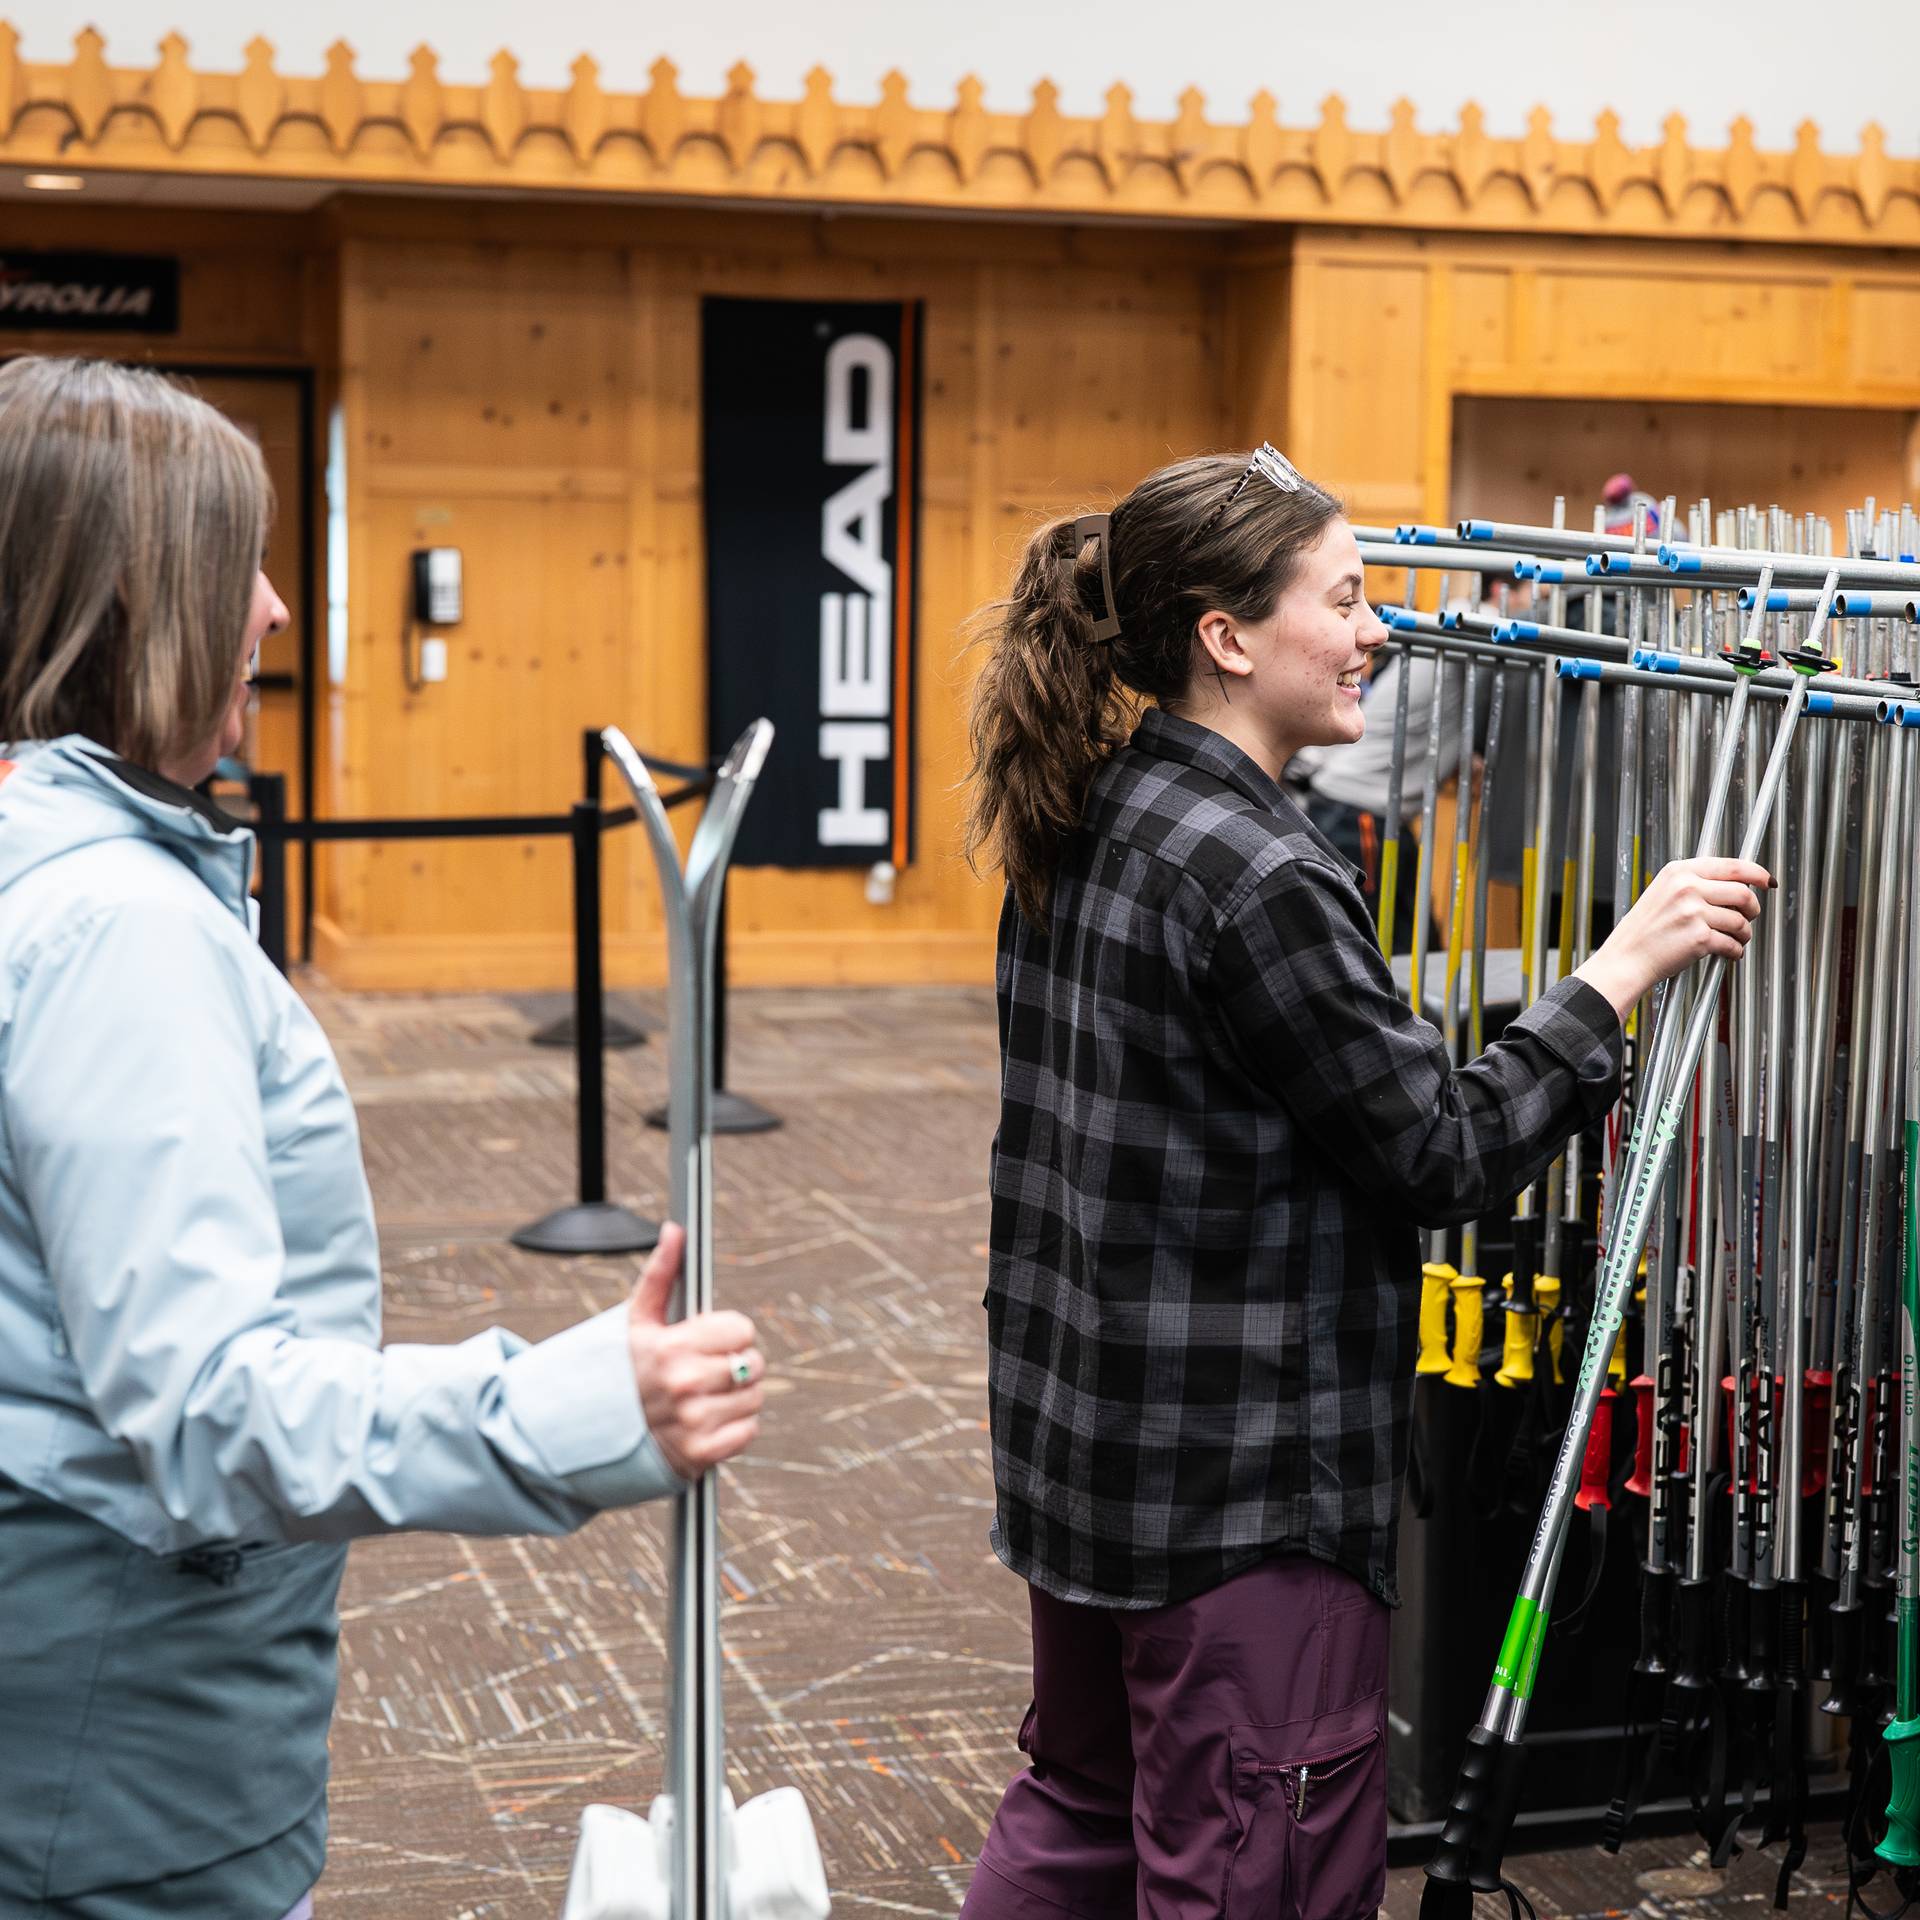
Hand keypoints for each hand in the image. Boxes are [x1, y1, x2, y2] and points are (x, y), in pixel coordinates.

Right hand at [626, 1222, 764, 1480]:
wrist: (591, 1435)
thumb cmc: (622, 1372)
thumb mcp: (637, 1321)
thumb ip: (662, 1273)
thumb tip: (676, 1230)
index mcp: (672, 1347)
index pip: (742, 1330)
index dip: (729, 1334)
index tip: (710, 1342)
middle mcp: (685, 1384)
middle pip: (753, 1364)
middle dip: (736, 1364)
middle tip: (709, 1370)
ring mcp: (694, 1422)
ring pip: (755, 1398)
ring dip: (738, 1397)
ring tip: (706, 1396)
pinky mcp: (701, 1454)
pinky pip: (748, 1431)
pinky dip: (735, 1428)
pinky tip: (708, 1421)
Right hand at [1575, 856, 1770, 1020]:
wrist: (1626, 958)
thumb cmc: (1645, 930)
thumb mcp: (1664, 892)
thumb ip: (1697, 883)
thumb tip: (1738, 884)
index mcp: (1679, 871)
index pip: (1732, 866)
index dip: (1757, 873)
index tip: (1767, 880)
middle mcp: (1687, 888)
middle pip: (1743, 893)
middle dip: (1753, 908)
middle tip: (1749, 916)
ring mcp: (1693, 913)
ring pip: (1741, 921)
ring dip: (1744, 933)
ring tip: (1734, 939)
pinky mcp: (1699, 938)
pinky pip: (1733, 944)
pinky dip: (1735, 951)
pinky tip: (1726, 952)